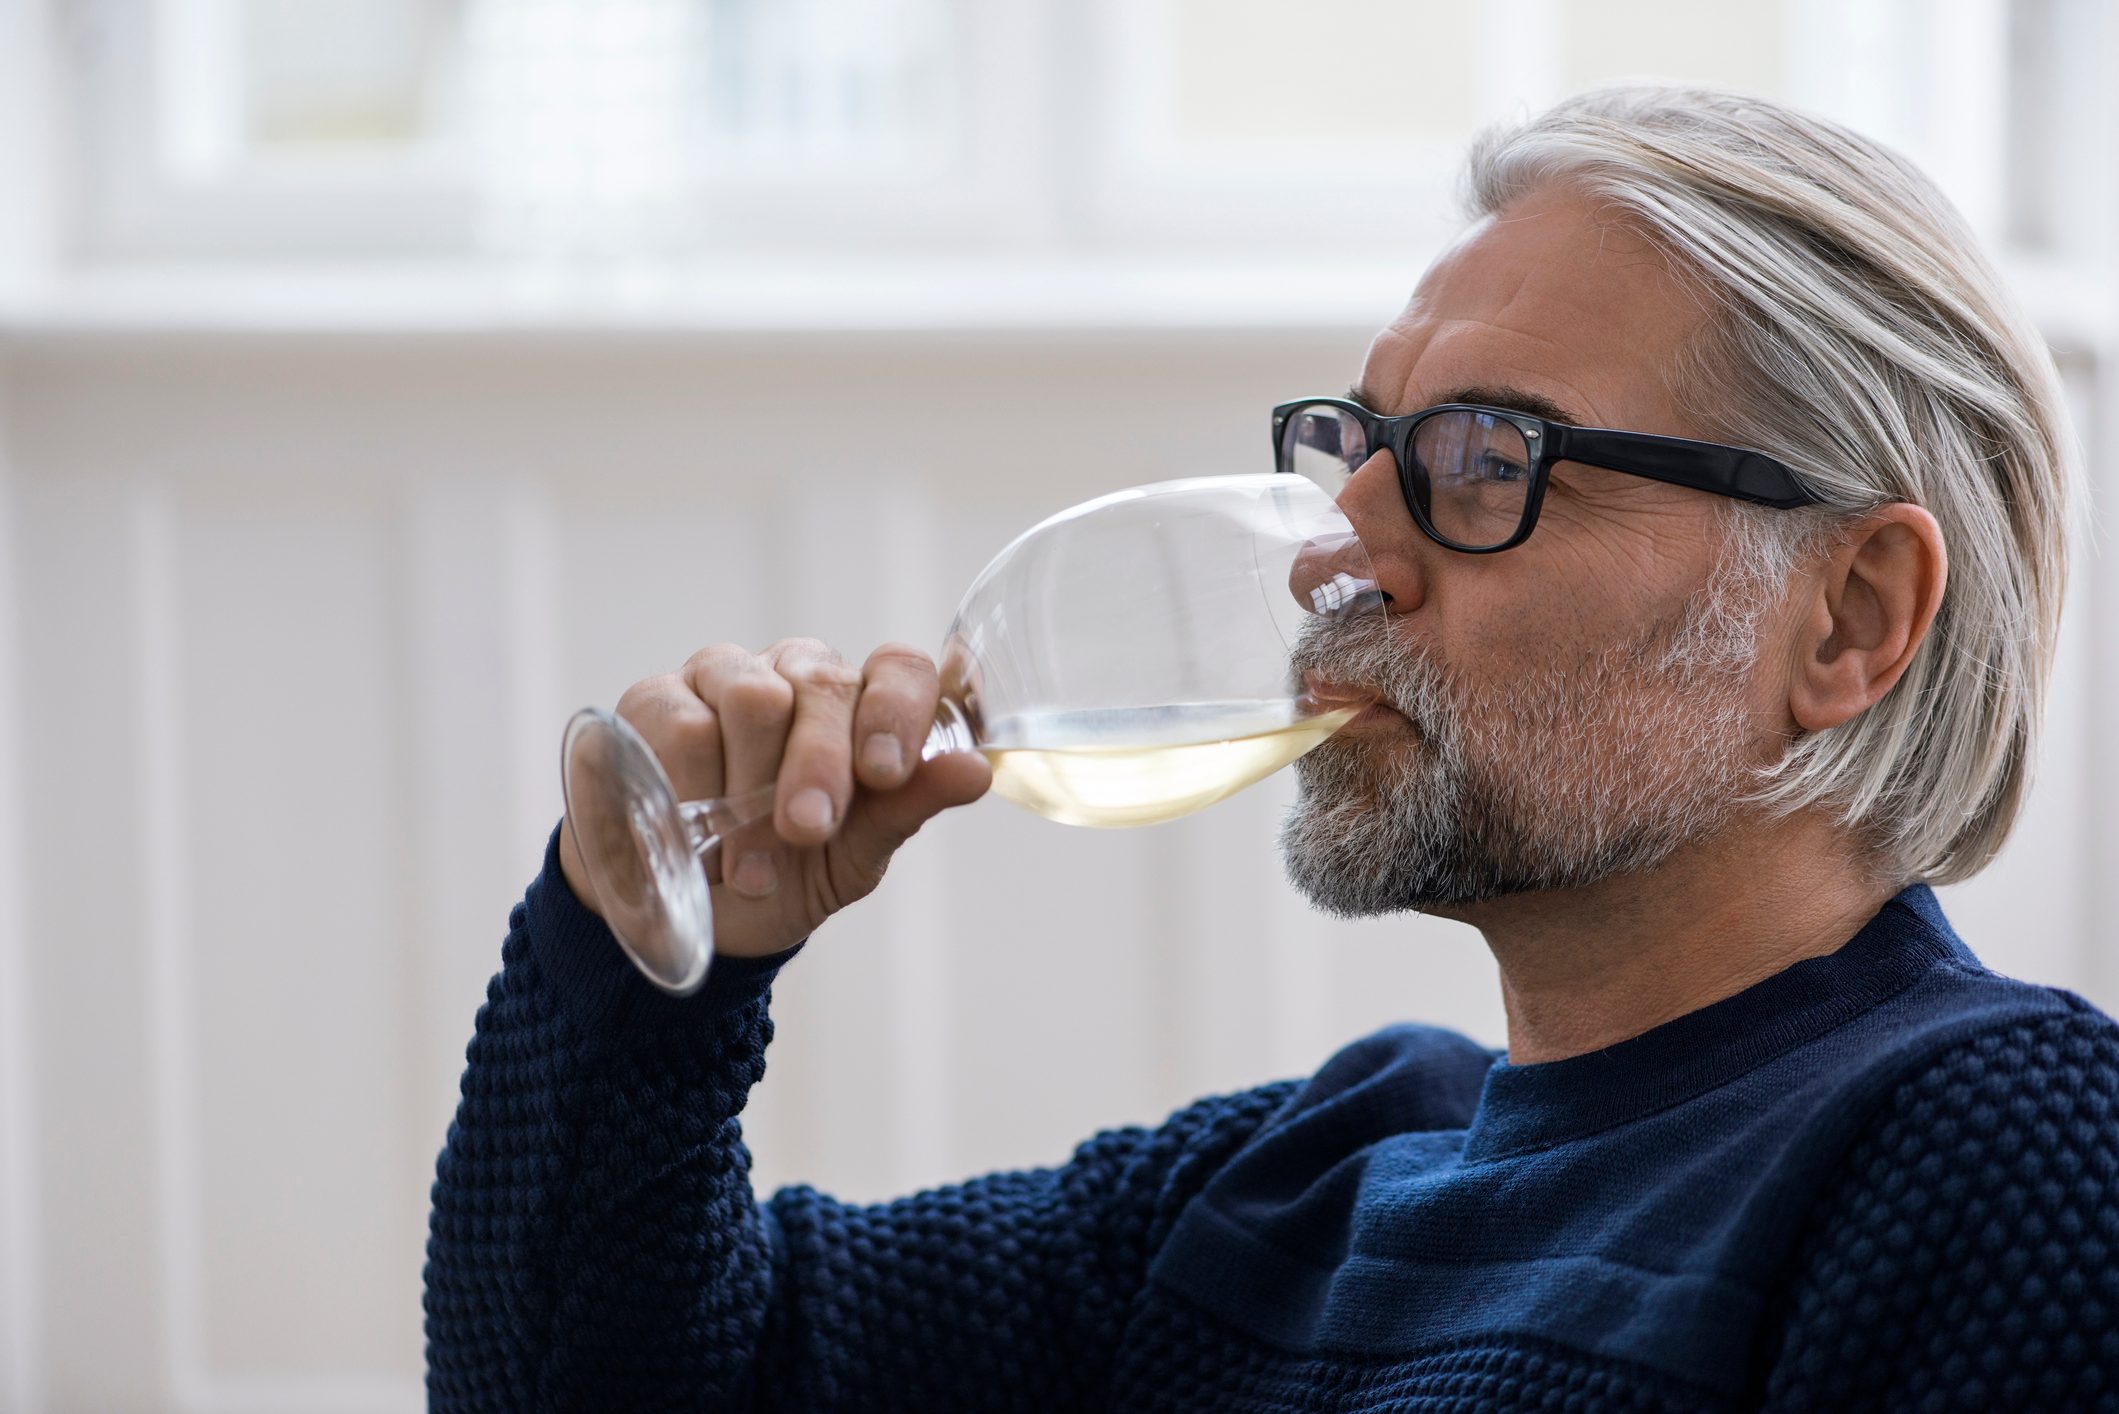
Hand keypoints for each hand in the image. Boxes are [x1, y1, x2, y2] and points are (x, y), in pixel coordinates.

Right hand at [559, 639, 991, 959]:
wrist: (689, 915)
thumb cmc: (786, 875)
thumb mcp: (852, 856)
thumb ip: (906, 807)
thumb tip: (975, 771)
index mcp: (861, 705)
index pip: (899, 670)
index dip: (896, 711)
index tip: (885, 774)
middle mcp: (798, 675)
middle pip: (821, 684)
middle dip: (817, 765)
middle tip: (805, 832)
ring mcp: (724, 677)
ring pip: (750, 696)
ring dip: (749, 790)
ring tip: (746, 866)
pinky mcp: (655, 697)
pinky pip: (679, 719)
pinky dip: (690, 786)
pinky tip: (691, 832)